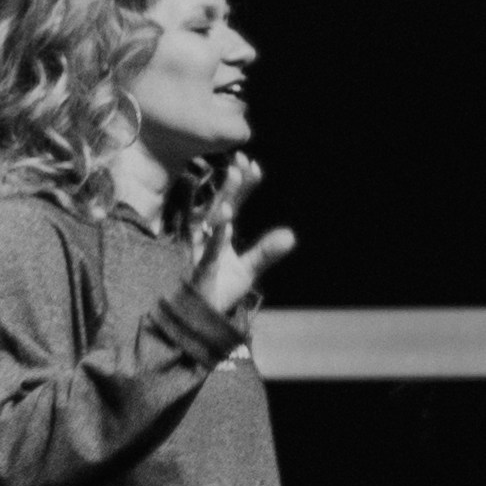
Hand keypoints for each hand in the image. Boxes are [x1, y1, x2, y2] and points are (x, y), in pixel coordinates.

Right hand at [193, 157, 294, 326]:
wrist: (195, 320)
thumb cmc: (216, 291)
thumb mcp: (246, 271)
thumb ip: (266, 252)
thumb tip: (291, 235)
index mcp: (217, 233)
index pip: (232, 202)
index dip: (243, 185)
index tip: (252, 164)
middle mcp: (203, 236)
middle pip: (218, 206)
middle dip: (229, 187)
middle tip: (239, 165)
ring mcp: (197, 252)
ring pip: (208, 225)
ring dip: (221, 207)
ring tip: (235, 190)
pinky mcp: (196, 272)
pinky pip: (208, 254)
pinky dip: (217, 240)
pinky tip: (227, 226)